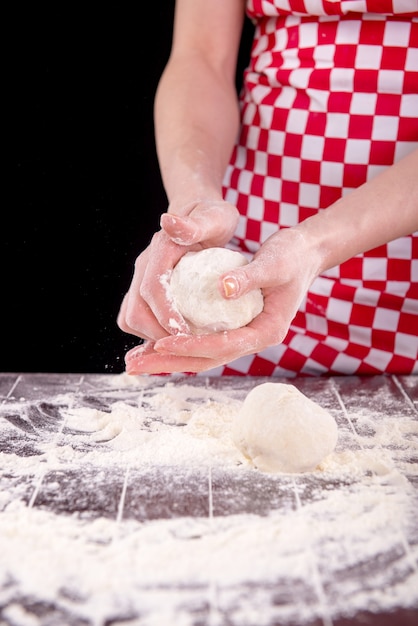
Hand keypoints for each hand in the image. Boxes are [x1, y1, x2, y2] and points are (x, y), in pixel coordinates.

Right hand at [117, 199, 238, 341]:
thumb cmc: (211, 217)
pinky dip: (151, 334)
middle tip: (188, 346)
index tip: (186, 334)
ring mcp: (141, 279)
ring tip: (183, 345)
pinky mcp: (143, 291)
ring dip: (152, 337)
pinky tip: (175, 340)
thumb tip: (167, 221)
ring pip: (131, 318)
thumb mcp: (213, 217)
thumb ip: (194, 224)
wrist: (199, 216)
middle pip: (135, 311)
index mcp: (159, 250)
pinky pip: (137, 318)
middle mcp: (144, 266)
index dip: (166, 316)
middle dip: (158, 334)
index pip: (152, 290)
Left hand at [124, 227, 320, 373]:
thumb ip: (249, 277)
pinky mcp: (234, 327)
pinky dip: (178, 344)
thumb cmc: (292, 256)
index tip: (162, 343)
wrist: (304, 253)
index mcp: (267, 331)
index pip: (224, 346)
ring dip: (169, 358)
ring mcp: (244, 335)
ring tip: (135, 361)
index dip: (191, 346)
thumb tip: (222, 288)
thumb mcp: (274, 262)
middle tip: (134, 365)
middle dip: (169, 363)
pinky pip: (203, 341)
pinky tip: (154, 344)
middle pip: (208, 360)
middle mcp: (254, 339)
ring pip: (202, 355)